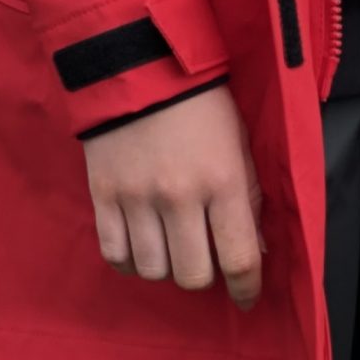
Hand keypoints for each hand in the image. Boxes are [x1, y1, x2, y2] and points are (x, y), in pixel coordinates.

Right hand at [82, 83, 265, 311]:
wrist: (140, 61)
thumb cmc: (199, 99)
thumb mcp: (238, 139)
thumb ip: (249, 195)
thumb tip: (256, 249)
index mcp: (222, 178)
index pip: (239, 258)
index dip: (246, 289)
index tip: (246, 298)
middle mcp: (180, 195)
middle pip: (192, 275)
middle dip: (202, 274)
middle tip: (202, 255)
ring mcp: (137, 197)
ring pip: (152, 270)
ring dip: (165, 266)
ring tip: (169, 243)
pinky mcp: (103, 194)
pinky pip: (114, 254)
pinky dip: (129, 260)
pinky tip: (139, 243)